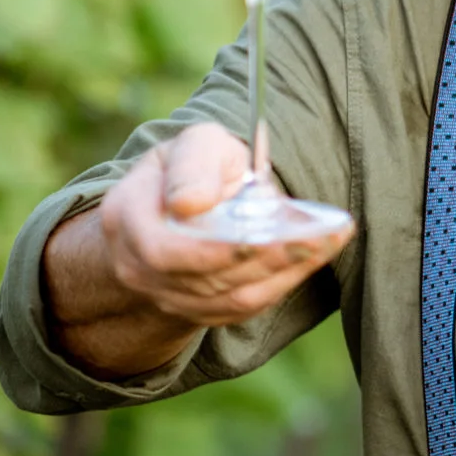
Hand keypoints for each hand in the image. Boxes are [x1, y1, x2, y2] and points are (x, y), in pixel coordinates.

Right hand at [41, 123, 350, 378]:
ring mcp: (163, 293)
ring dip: (282, 272)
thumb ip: (195, 163)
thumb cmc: (195, 168)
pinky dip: (282, 284)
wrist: (179, 212)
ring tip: (327, 242)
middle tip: (315, 238)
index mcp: (128, 212)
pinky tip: (314, 257)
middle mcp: (136, 262)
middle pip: (202, 280)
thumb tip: (190, 204)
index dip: (213, 250)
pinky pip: (241, 308)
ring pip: (227, 298)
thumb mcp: (195, 145)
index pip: (164, 248)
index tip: (261, 237)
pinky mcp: (195, 310)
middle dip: (263, 260)